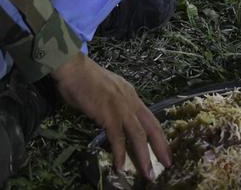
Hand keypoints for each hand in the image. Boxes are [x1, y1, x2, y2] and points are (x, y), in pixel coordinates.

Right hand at [52, 55, 169, 179]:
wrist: (73, 68)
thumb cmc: (84, 78)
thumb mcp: (108, 90)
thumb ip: (114, 104)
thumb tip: (114, 119)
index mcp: (131, 95)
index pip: (150, 118)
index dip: (159, 135)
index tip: (164, 149)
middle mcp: (130, 101)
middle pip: (151, 127)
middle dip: (161, 147)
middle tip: (168, 164)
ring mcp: (120, 107)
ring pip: (138, 135)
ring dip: (144, 156)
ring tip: (148, 173)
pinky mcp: (108, 114)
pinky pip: (117, 138)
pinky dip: (119, 153)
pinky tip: (120, 166)